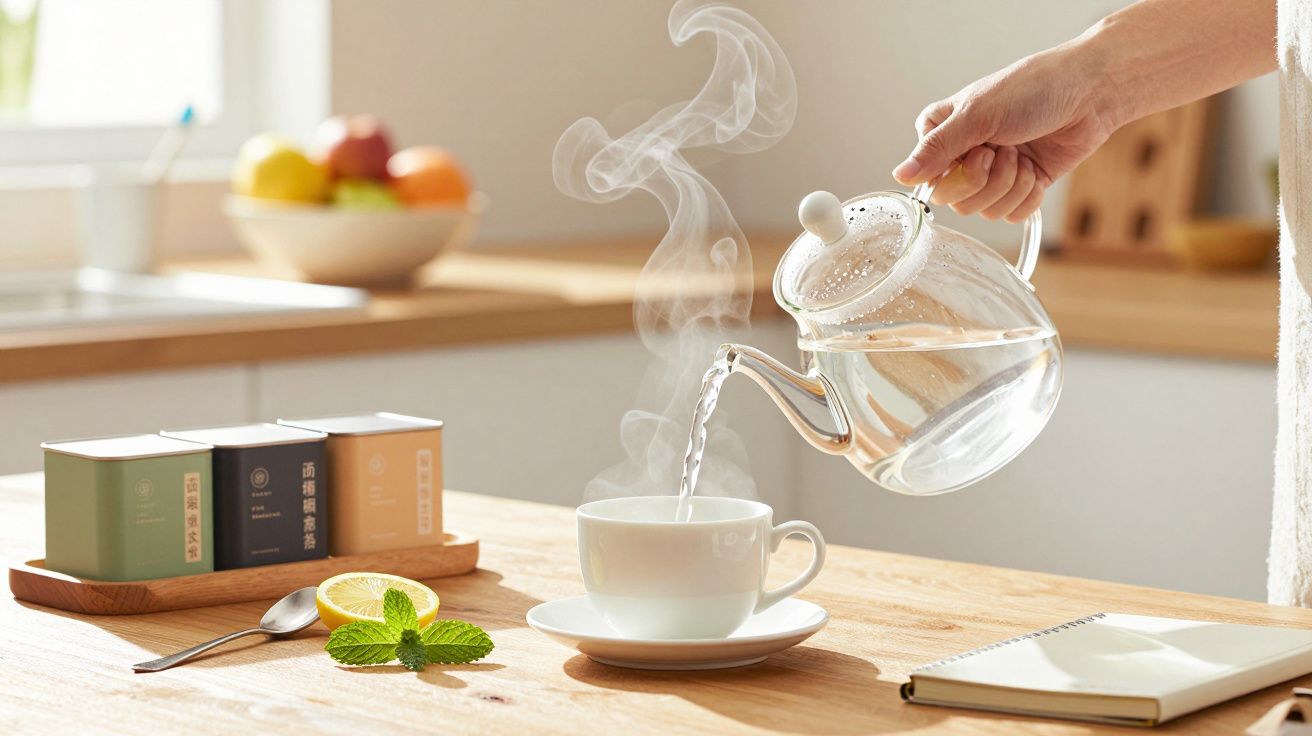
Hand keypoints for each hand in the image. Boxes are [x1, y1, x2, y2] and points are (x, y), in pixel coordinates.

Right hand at [893, 45, 1117, 222]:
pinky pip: (1011, 215)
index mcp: (943, 132)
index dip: (957, 174)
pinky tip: (1037, 171)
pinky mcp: (1019, 187)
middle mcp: (963, 155)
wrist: (1090, 93)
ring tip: (1024, 155)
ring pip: (983, 210)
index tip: (980, 149)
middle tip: (1006, 150)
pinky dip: (1027, 196)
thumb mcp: (978, 116)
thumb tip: (900, 176)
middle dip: (988, 180)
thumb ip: (937, 149)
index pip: (929, 179)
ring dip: (1011, 185)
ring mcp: (992, 172)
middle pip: (955, 201)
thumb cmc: (1033, 90)